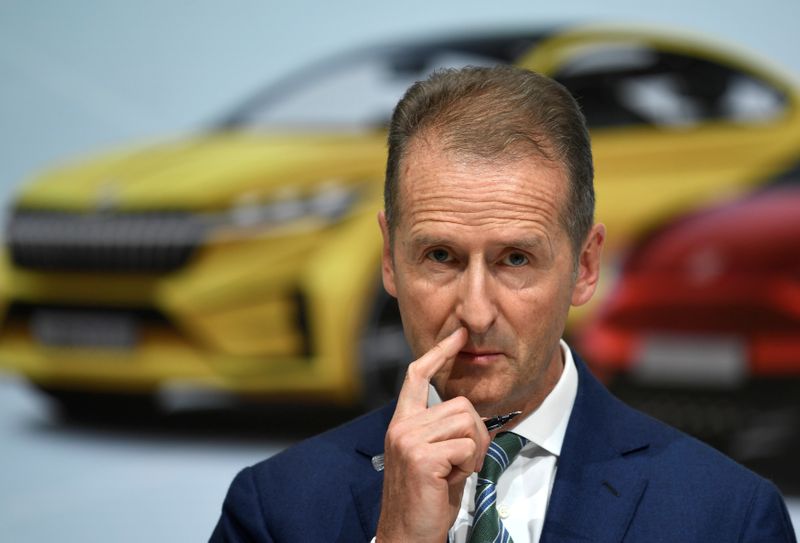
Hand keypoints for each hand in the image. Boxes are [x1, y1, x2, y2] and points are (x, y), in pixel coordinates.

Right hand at [376, 327, 489, 542]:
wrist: (407, 533)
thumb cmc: (426, 498)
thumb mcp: (435, 457)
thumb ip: (446, 432)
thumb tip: (475, 417)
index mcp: (403, 422)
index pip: (417, 375)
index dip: (439, 353)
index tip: (458, 335)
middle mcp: (402, 425)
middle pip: (461, 405)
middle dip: (475, 435)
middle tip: (461, 463)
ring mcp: (409, 439)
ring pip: (468, 423)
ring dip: (473, 452)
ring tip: (453, 472)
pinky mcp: (422, 456)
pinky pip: (467, 446)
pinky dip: (468, 465)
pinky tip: (450, 480)